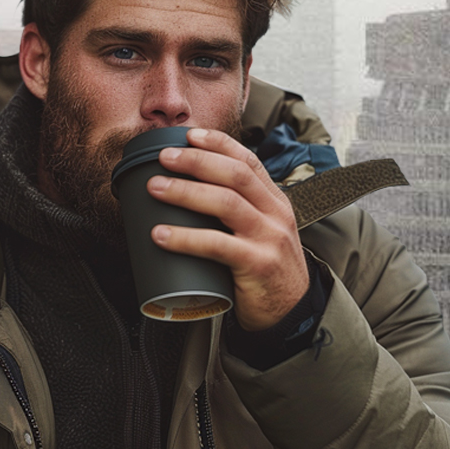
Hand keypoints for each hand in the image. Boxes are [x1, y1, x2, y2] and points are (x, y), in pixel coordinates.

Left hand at [147, 127, 308, 330]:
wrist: (293, 313)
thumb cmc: (267, 271)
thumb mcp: (261, 233)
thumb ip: (237, 214)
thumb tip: (186, 195)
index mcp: (275, 201)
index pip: (248, 161)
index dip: (218, 143)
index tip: (189, 135)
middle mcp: (275, 214)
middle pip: (235, 175)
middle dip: (197, 160)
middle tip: (164, 157)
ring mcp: (269, 238)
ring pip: (226, 203)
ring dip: (186, 191)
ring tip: (156, 188)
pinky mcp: (258, 265)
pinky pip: (218, 246)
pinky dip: (187, 238)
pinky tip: (162, 235)